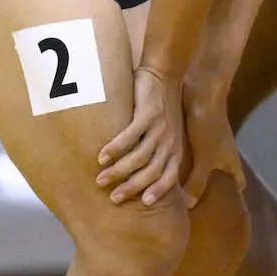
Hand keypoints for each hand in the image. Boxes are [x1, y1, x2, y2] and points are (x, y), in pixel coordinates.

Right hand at [96, 67, 183, 206]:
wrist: (165, 72)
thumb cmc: (162, 105)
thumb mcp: (168, 131)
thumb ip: (159, 151)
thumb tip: (141, 174)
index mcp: (175, 147)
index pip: (170, 176)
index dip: (158, 190)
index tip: (144, 203)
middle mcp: (169, 140)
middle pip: (151, 171)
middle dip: (132, 187)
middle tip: (113, 198)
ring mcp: (159, 127)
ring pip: (139, 156)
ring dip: (119, 170)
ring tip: (101, 179)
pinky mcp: (147, 113)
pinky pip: (130, 135)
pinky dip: (115, 148)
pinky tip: (102, 156)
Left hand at [181, 79, 244, 209]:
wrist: (201, 88)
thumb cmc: (208, 125)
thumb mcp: (204, 158)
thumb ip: (197, 182)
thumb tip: (188, 207)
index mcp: (230, 161)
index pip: (238, 185)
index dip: (233, 199)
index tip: (222, 213)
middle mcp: (222, 153)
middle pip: (221, 178)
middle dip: (209, 191)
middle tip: (192, 210)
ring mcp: (210, 142)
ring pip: (204, 166)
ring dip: (192, 177)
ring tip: (174, 193)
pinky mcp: (196, 132)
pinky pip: (190, 153)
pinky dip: (181, 162)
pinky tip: (165, 170)